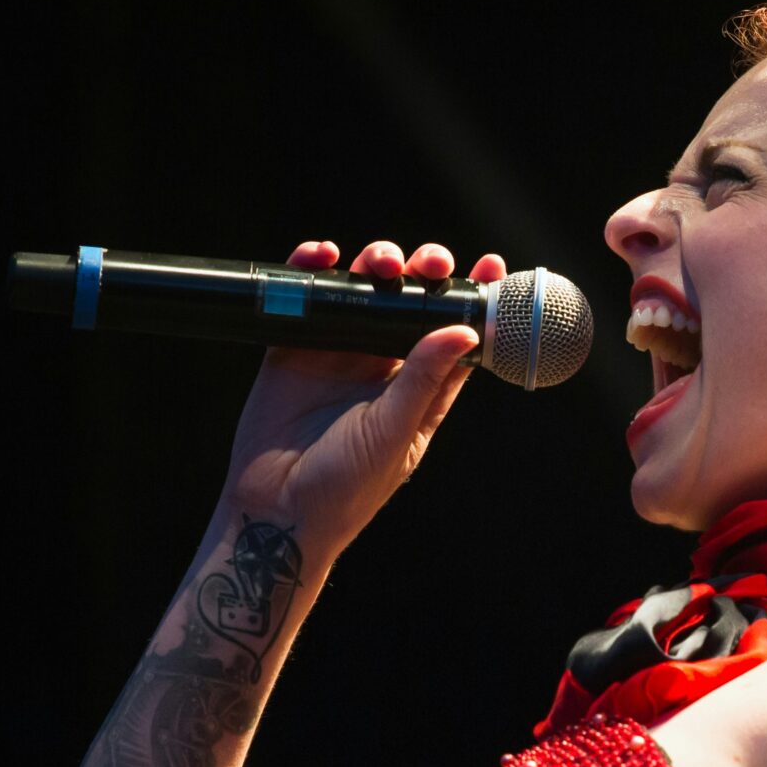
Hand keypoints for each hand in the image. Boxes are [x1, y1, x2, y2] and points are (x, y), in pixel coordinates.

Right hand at [221, 238, 506, 557]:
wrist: (275, 512)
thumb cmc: (345, 489)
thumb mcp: (393, 434)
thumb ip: (424, 380)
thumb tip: (463, 330)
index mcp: (419, 391)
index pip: (455, 336)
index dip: (474, 300)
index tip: (492, 265)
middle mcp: (383, 367)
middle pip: (411, 303)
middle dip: (425, 273)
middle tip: (431, 263)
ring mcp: (338, 355)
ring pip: (364, 292)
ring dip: (375, 265)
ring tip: (380, 262)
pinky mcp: (293, 350)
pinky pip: (307, 300)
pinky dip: (314, 270)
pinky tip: (323, 255)